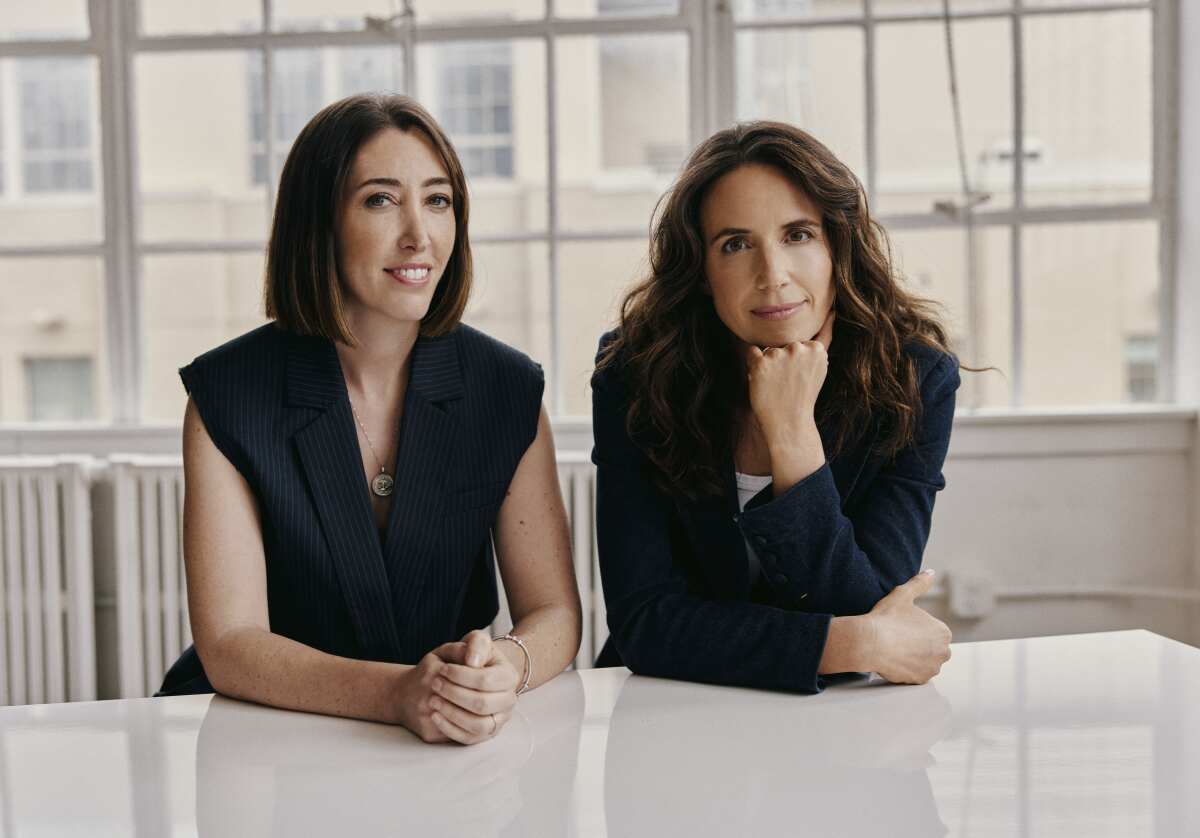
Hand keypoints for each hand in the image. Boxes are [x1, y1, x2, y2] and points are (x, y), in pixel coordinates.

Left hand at [394, 631, 516, 744]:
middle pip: (482, 704)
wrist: (476, 674)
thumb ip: (476, 644)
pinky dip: (450, 729)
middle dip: (454, 694)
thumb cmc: (474, 656)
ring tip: (433, 701)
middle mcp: (509, 701)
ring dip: (452, 714)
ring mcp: (499, 720)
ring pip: (478, 725)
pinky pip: (469, 738)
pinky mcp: (486, 734)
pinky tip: (435, 716)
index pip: (485, 680)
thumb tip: (472, 662)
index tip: (442, 669)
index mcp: (510, 676)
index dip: (460, 676)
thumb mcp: (476, 641)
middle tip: (435, 684)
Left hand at [743, 309, 835, 442]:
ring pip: (767, 349)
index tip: (800, 378)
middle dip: (782, 360)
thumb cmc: (803, 395)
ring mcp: (779, 354)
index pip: (798, 343)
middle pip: (782, 344)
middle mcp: (798, 348)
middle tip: (787, 383)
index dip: (796, 363)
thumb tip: (831, 312)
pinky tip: (763, 380)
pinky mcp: (760, 363)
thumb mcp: (821, 366)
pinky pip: (751, 352)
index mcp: (816, 349)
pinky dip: (753, 364)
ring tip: (776, 385)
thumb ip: (824, 339)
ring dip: (768, 364)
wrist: (789, 423)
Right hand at [863, 570, 951, 684]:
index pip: (934, 632)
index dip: (917, 629)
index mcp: (943, 632)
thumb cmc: (886, 617)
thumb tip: (931, 572)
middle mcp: (944, 652)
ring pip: (925, 662)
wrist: (869, 642)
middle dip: (920, 645)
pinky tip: (894, 660)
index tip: (903, 627)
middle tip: (899, 639)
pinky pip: (916, 675)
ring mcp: (932, 668)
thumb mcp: (903, 594)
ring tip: (896, 650)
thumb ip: (920, 583)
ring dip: (915, 658)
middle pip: (932, 648)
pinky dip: (908, 669)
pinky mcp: (920, 681)